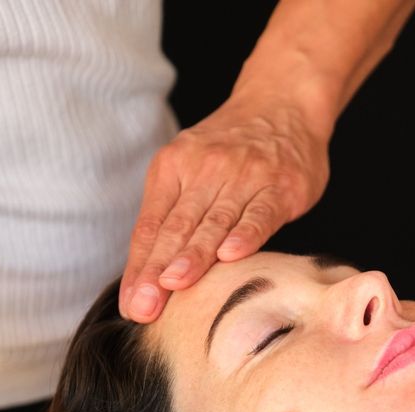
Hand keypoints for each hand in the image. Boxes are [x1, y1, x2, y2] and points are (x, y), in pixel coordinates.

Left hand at [119, 96, 329, 322]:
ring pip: (214, 222)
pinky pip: (259, 213)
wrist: (282, 103)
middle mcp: (204, 169)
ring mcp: (244, 176)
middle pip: (176, 228)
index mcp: (173, 168)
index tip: (132, 305)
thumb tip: (147, 275)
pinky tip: (230, 256)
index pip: (150, 226)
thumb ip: (173, 216)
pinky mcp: (280, 186)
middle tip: (144, 306)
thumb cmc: (233, 149)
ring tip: (174, 285)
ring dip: (193, 256)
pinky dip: (245, 235)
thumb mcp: (192, 168)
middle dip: (157, 271)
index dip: (139, 268)